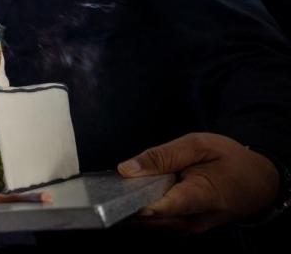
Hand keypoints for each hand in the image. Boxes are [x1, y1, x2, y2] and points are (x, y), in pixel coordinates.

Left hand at [118, 132, 277, 232]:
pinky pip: (156, 222)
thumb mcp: (198, 145)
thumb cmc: (230, 160)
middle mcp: (195, 220)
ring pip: (150, 222)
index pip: (167, 207)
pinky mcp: (184, 228)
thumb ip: (162, 156)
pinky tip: (139, 192)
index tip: (119, 196)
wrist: (259, 183)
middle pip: (152, 217)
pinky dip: (143, 208)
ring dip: (135, 205)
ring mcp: (189, 228)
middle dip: (130, 201)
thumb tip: (126, 169)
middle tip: (114, 182)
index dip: (140, 203)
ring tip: (128, 184)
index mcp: (203, 196)